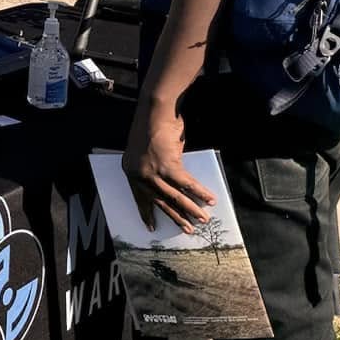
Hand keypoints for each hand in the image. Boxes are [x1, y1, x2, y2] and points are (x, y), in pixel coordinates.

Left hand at [123, 96, 215, 234]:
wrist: (155, 110)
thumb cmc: (153, 126)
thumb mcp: (149, 151)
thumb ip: (156, 169)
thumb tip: (174, 182)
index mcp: (130, 172)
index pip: (139, 198)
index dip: (146, 213)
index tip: (151, 227)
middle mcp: (139, 175)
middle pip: (160, 201)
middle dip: (175, 216)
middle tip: (187, 229)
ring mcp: (153, 172)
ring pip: (175, 196)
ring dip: (190, 209)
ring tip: (202, 219)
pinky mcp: (168, 166)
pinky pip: (186, 183)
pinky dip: (200, 191)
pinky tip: (209, 199)